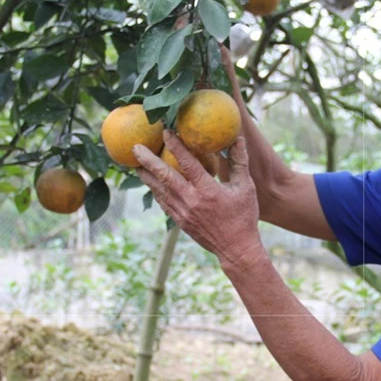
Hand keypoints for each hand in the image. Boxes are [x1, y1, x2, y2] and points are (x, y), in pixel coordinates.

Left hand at [134, 130, 262, 266]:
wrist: (236, 248)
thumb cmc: (244, 216)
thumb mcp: (246, 187)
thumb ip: (239, 162)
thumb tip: (237, 138)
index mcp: (208, 190)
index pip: (187, 163)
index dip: (175, 146)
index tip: (165, 132)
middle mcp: (191, 201)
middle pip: (164, 177)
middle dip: (148, 161)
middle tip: (135, 148)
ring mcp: (183, 213)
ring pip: (159, 191)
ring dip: (147, 176)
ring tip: (137, 164)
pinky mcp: (180, 222)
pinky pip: (164, 203)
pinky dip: (156, 191)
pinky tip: (151, 184)